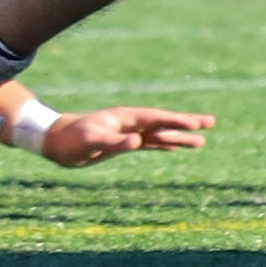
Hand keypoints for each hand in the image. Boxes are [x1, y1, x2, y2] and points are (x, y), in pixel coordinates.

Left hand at [33, 104, 215, 163]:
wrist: (54, 141)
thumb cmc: (70, 140)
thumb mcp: (90, 142)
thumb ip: (114, 142)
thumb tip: (139, 141)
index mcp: (124, 118)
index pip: (156, 119)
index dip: (176, 121)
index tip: (196, 124)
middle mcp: (130, 123)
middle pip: (163, 122)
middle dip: (186, 123)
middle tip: (210, 122)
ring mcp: (128, 132)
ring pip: (159, 134)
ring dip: (179, 137)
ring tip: (201, 141)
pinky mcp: (123, 143)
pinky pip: (150, 143)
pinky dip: (164, 144)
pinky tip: (175, 148)